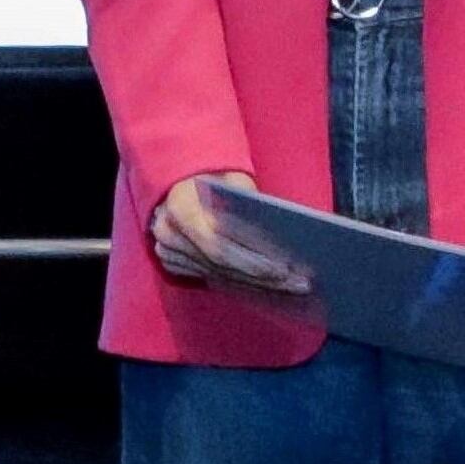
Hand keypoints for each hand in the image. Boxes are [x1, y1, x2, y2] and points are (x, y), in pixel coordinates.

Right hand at [148, 173, 310, 294]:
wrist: (181, 177)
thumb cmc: (215, 175)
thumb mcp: (234, 179)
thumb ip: (249, 206)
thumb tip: (279, 241)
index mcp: (180, 207)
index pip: (217, 247)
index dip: (250, 263)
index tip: (283, 271)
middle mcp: (168, 234)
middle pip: (221, 268)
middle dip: (261, 278)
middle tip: (298, 284)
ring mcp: (167, 251)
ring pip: (218, 277)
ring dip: (255, 286)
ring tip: (290, 288)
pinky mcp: (173, 263)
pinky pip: (211, 278)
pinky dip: (241, 283)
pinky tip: (268, 287)